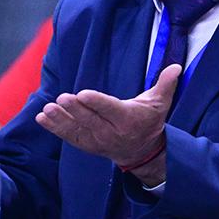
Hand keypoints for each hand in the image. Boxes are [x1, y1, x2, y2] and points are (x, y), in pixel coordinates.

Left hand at [36, 64, 180, 184]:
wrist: (142, 152)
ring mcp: (98, 141)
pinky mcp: (88, 145)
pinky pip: (70, 137)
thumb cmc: (149, 120)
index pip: (111, 110)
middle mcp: (112, 132)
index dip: (96, 103)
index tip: (83, 94)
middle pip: (91, 121)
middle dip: (75, 110)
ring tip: (48, 110)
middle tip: (61, 98)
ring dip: (61, 120)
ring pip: (78, 130)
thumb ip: (166, 84)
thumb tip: (176, 66)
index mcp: (129, 119)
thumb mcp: (160, 103)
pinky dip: (55, 129)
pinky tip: (42, 118)